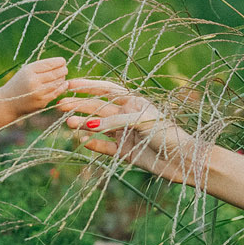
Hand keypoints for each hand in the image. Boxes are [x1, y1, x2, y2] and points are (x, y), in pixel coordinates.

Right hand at [0, 57, 68, 117]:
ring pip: (56, 83)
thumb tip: (59, 63)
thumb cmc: (19, 84)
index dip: (58, 62)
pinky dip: (61, 88)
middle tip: (65, 68)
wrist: (8, 102)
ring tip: (63, 75)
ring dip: (62, 78)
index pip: (48, 64)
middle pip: (54, 74)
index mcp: (29, 71)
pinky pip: (55, 93)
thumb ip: (40, 68)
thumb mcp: (25, 71)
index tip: (63, 61)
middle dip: (62, 70)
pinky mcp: (41, 102)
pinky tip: (64, 84)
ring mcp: (38, 93)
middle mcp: (33, 81)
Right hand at [59, 78, 208, 186]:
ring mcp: (125, 134)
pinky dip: (93, 144)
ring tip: (67, 124)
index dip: (87, 86)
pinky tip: (81, 142)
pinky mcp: (125, 152)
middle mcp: (127, 117)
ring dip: (83, 124)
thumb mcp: (140, 121)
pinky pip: (105, 147)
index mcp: (133, 102)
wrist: (183, 160)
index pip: (106, 90)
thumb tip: (87, 126)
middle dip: (79, 106)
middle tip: (60, 106)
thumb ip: (113, 122)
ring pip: (98, 128)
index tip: (69, 84)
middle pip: (98, 108)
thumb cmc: (166, 134)